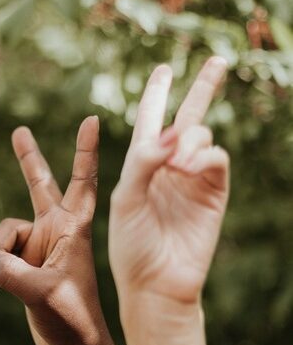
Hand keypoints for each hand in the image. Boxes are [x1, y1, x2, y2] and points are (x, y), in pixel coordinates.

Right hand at [0, 116, 106, 344]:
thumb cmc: (72, 317)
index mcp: (74, 229)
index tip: (91, 119)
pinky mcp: (24, 263)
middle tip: (19, 131)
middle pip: (40, 186)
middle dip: (29, 160)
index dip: (85, 151)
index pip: (83, 182)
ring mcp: (39, 246)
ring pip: (3, 234)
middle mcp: (56, 231)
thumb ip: (10, 272)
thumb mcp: (42, 293)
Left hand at [109, 57, 228, 307]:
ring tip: (175, 164)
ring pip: (200, 135)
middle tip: (218, 61)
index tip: (163, 70)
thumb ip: (142, 162)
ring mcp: (193, 178)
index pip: (149, 120)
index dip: (156, 94)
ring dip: (188, 140)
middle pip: (187, 117)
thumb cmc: (131, 245)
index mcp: (140, 164)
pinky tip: (188, 166)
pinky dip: (204, 155)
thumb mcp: (125, 199)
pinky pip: (216, 158)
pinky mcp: (214, 192)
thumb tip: (171, 134)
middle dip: (201, 89)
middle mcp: (168, 166)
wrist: (156, 283)